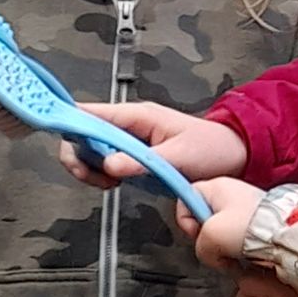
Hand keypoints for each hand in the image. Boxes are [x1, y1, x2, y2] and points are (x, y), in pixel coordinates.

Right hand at [59, 103, 248, 189]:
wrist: (234, 156)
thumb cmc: (213, 149)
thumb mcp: (180, 156)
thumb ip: (143, 161)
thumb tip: (110, 165)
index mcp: (136, 116)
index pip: (89, 113)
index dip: (69, 125)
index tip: (63, 144)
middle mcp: (126, 124)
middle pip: (81, 133)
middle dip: (78, 156)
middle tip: (93, 177)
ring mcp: (127, 139)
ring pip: (88, 149)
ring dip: (88, 168)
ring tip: (106, 183)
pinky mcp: (130, 155)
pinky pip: (102, 161)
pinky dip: (99, 174)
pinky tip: (113, 183)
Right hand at [174, 177, 267, 271]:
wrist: (287, 234)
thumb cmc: (250, 227)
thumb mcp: (210, 237)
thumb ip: (200, 247)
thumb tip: (209, 256)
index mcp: (215, 186)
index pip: (185, 200)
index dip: (187, 221)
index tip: (198, 233)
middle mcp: (230, 193)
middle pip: (205, 220)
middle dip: (209, 241)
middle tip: (218, 249)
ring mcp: (246, 207)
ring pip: (222, 233)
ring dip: (225, 249)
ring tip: (236, 257)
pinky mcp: (259, 222)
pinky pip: (239, 238)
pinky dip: (240, 251)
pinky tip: (246, 258)